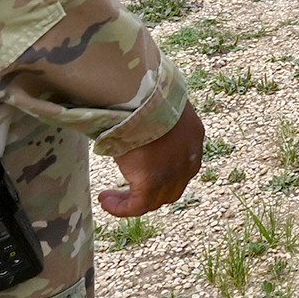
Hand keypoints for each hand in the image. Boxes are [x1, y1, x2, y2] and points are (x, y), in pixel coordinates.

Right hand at [100, 103, 203, 217]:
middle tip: (128, 188)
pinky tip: (105, 200)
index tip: (141, 170)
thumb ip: (152, 115)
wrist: (142, 96)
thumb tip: (135, 111)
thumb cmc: (145, 89)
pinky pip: (137, 205)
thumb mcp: (156, 101)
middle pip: (173, 186)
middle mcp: (189, 157)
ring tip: (111, 196)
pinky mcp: (152, 182)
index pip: (184, 163)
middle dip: (152, 190)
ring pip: (156, 198)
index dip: (165, 171)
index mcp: (193, 134)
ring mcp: (173, 172)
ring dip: (134, 201)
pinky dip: (122, 208)